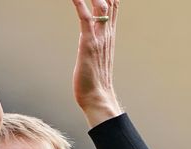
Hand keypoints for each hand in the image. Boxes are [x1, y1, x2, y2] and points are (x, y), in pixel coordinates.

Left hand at [71, 0, 122, 127]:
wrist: (97, 97)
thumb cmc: (94, 82)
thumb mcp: (95, 58)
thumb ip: (95, 46)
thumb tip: (89, 43)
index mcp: (109, 35)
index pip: (112, 6)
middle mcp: (107, 32)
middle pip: (108, 0)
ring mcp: (99, 37)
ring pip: (99, 4)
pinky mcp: (88, 42)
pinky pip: (85, 17)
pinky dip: (79, 2)